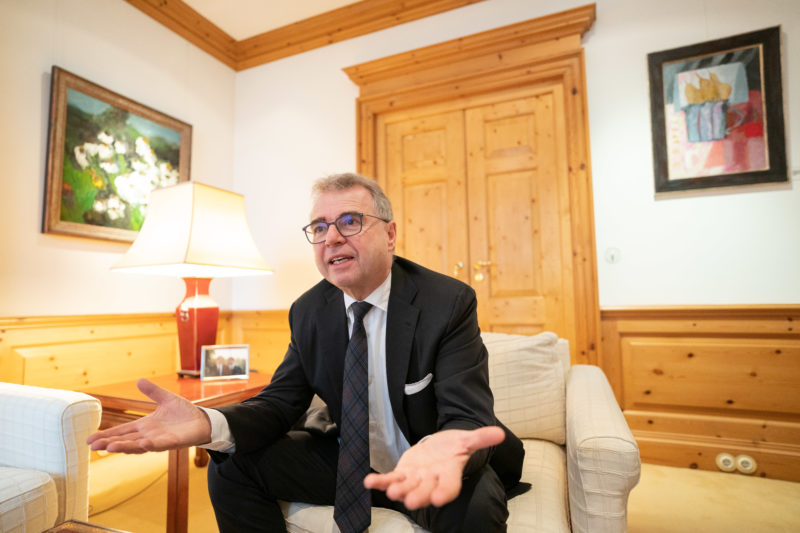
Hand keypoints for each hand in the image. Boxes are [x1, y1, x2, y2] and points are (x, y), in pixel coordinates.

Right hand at [86, 378, 211, 452]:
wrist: (203, 421)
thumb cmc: (184, 413)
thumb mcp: (166, 399)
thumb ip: (152, 392)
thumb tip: (139, 380)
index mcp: (145, 426)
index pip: (122, 431)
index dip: (107, 435)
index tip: (90, 440)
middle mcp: (148, 435)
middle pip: (125, 440)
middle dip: (109, 443)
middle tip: (92, 447)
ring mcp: (159, 440)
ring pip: (138, 445)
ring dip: (124, 447)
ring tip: (109, 448)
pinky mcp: (172, 443)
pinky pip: (158, 445)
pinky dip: (149, 444)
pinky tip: (140, 443)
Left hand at [363, 426, 503, 509]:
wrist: (440, 449)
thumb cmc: (454, 447)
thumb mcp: (467, 439)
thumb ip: (480, 437)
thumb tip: (500, 433)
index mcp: (449, 474)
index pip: (450, 486)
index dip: (445, 492)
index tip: (441, 498)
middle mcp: (432, 481)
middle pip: (426, 491)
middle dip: (418, 496)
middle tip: (411, 501)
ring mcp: (416, 479)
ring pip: (406, 487)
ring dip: (398, 490)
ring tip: (390, 490)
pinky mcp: (403, 474)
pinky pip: (390, 478)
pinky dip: (380, 481)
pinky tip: (368, 481)